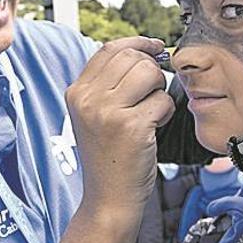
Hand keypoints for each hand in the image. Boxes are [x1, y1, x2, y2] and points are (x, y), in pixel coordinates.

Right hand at [65, 37, 174, 219]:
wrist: (108, 198)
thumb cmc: (110, 156)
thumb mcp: (96, 115)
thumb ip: (109, 84)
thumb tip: (145, 50)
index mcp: (76, 92)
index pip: (109, 49)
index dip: (137, 44)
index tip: (155, 47)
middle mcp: (87, 99)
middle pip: (131, 57)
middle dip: (151, 70)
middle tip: (152, 93)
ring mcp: (107, 112)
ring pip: (149, 73)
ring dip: (159, 90)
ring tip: (151, 112)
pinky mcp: (131, 127)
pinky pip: (162, 100)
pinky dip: (165, 112)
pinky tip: (153, 128)